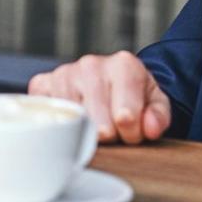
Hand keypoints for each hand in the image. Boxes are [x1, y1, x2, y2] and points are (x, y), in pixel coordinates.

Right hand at [29, 51, 171, 144]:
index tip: (131, 133)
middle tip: (112, 134)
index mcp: (124, 65)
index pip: (126, 116)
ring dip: (82, 132)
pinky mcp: (42, 84)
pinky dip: (55, 124)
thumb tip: (149, 128)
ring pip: (71, 121)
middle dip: (108, 137)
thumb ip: (159, 116)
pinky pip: (44, 113)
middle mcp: (91, 64)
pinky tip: (68, 123)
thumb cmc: (134, 95)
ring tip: (93, 126)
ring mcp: (64, 73)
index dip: (131, 134)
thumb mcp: (156, 104)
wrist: (111, 81)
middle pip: (98, 123)